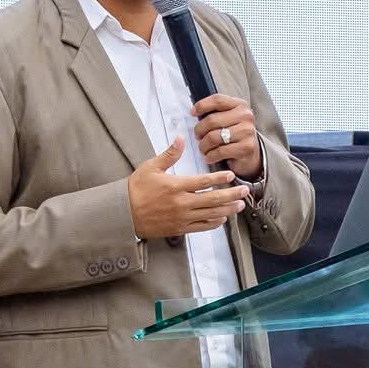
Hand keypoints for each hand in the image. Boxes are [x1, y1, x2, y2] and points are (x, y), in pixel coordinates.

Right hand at [128, 139, 247, 238]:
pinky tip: (222, 218)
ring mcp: (182, 218)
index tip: (231, 176)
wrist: (123, 214)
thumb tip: (181, 139)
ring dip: (228, 209)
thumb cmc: (136, 189)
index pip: (203, 182)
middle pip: (213, 199)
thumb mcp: (150, 167)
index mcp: (175, 186)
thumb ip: (169, 154)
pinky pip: (201, 227)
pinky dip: (214, 223)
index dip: (219, 179)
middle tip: (245, 190)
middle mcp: (181, 203)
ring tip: (240, 205)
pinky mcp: (179, 228)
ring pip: (210, 214)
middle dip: (231, 195)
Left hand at [194, 93, 262, 179]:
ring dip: (203, 146)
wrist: (251, 153)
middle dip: (199, 130)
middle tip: (198, 137)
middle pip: (212, 120)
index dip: (202, 105)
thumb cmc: (234, 134)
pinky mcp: (246, 147)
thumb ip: (215, 113)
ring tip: (203, 149)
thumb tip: (193, 112)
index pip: (218, 100)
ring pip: (213, 137)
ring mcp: (247, 132)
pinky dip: (210, 156)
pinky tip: (209, 157)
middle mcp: (246, 116)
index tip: (192, 113)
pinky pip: (220, 151)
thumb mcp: (228, 119)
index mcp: (240, 105)